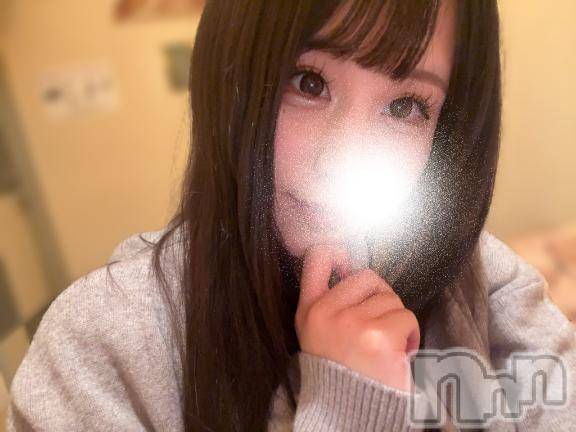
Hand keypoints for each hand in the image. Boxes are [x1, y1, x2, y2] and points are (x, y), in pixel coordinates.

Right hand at [294, 243, 419, 390]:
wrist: (349, 416)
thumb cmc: (341, 373)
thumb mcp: (319, 335)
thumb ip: (329, 303)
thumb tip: (349, 265)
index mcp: (309, 312)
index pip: (316, 260)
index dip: (335, 251)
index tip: (345, 259)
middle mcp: (327, 314)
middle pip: (368, 277)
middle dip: (381, 297)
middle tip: (378, 326)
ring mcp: (353, 325)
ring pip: (391, 299)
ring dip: (396, 321)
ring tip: (385, 347)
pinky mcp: (380, 339)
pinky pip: (407, 318)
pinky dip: (410, 336)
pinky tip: (397, 356)